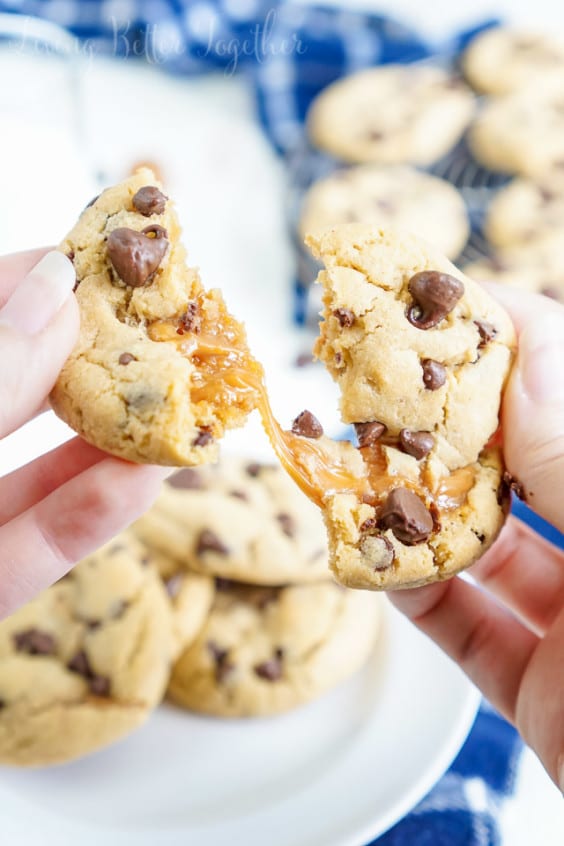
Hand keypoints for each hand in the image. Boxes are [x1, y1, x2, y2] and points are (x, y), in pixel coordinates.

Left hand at [0, 249, 167, 619]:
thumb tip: (53, 283)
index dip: (23, 283)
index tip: (87, 258)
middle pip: (17, 393)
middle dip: (88, 361)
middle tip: (160, 330)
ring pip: (36, 475)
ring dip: (112, 442)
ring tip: (179, 405)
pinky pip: (31, 554)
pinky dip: (89, 518)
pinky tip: (143, 481)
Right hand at [389, 286, 563, 791]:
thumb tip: (525, 348)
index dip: (522, 348)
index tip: (452, 307)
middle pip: (531, 475)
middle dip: (455, 432)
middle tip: (387, 390)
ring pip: (491, 555)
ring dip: (421, 518)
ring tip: (360, 473)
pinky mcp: (546, 696)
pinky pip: (470, 636)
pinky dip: (416, 600)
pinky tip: (371, 562)